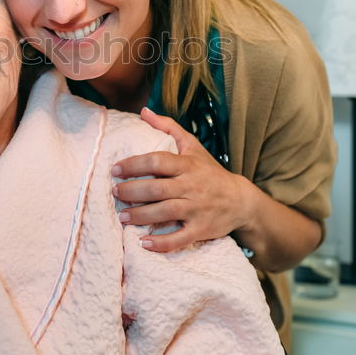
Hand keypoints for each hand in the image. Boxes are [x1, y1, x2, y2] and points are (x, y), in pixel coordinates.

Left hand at [110, 107, 258, 251]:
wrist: (240, 200)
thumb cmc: (210, 171)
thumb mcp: (192, 146)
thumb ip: (168, 128)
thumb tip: (144, 111)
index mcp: (187, 165)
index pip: (157, 161)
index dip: (134, 165)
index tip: (115, 169)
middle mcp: (191, 186)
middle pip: (157, 189)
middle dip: (132, 191)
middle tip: (115, 193)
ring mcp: (196, 209)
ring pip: (164, 213)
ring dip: (140, 216)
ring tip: (122, 217)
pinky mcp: (200, 229)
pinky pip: (179, 238)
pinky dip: (161, 243)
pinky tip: (144, 242)